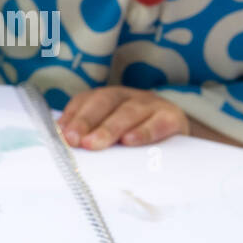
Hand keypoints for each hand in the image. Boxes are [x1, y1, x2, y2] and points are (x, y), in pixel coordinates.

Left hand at [58, 87, 189, 149]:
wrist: (181, 141)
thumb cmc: (137, 140)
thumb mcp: (113, 137)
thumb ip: (90, 138)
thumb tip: (64, 146)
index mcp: (110, 98)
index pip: (86, 100)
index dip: (73, 116)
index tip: (62, 135)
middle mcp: (129, 96)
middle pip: (104, 102)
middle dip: (86, 121)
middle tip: (75, 141)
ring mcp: (152, 105)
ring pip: (128, 112)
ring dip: (109, 128)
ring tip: (95, 144)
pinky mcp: (173, 118)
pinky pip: (158, 123)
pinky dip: (144, 132)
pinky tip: (130, 141)